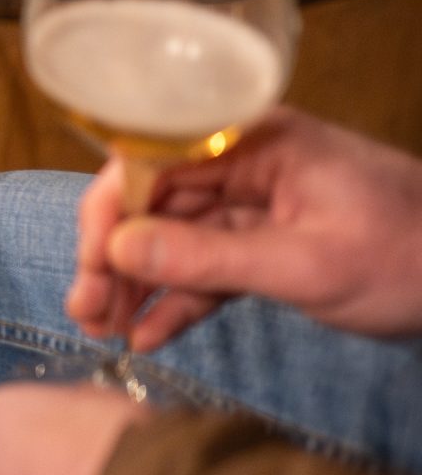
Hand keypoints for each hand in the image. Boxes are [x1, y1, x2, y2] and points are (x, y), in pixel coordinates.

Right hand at [67, 109, 421, 351]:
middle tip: (85, 307)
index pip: (153, 156)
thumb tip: (116, 250)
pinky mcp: (266, 244)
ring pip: (171, 237)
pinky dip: (176, 299)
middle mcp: (245, 163)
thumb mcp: (307, 264)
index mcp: (255, 140)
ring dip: (134, 282)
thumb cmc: (410, 257)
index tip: (92, 263)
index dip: (112, 208)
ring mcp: (255, 204)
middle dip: (112, 253)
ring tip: (100, 327)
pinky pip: (204, 267)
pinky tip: (144, 334)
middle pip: (153, 200)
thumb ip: (209, 259)